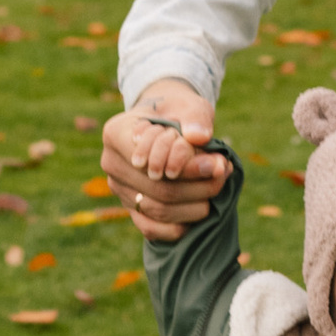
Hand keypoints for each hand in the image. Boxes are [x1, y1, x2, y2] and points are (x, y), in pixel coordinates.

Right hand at [103, 82, 228, 239]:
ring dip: (194, 206)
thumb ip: (196, 119)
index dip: (186, 166)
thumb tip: (200, 137)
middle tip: (224, 175)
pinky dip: (177, 226)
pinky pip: (150, 228)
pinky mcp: (129, 208)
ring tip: (219, 189)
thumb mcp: (190, 106)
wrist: (166, 123)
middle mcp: (111, 163)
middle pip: (158, 187)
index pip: (150, 158)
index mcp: (116, 132)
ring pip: (157, 209)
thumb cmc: (178, 113)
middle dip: (198, 186)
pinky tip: (199, 214)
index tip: (217, 162)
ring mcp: (118, 188)